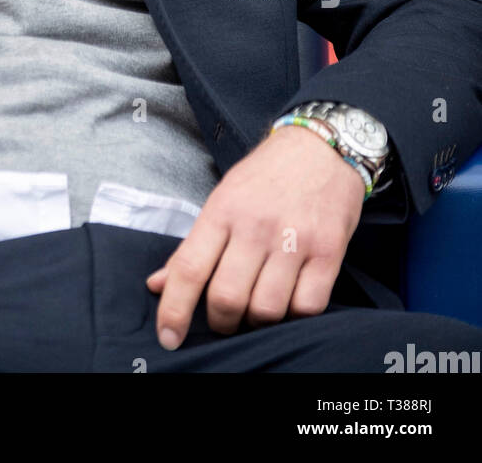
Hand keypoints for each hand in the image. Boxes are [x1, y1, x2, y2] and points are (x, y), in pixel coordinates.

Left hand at [145, 124, 365, 349]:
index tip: (168, 338)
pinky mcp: (329, 251)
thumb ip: (193, 246)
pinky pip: (307, 307)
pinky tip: (289, 300)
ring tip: (257, 309)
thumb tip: (156, 285)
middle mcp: (256, 225)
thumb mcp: (223, 199)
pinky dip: (295, 315)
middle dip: (221, 323)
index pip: (189, 269)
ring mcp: (294, 239)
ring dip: (257, 323)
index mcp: (222, 210)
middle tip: (224, 320)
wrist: (321, 148)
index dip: (174, 310)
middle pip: (227, 298)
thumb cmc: (266, 177)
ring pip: (267, 310)